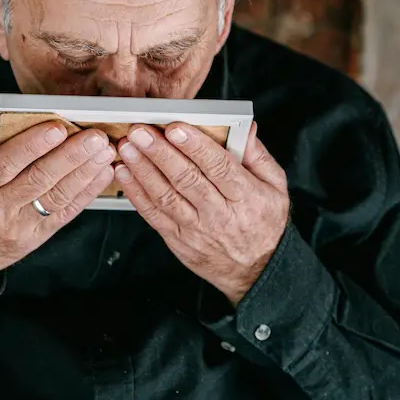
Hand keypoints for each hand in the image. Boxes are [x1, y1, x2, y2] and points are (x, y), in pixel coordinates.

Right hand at [0, 115, 114, 284]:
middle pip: (38, 179)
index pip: (4, 164)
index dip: (32, 145)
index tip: (57, 127)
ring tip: (105, 151)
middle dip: (70, 156)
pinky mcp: (37, 236)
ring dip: (85, 172)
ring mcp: (20, 226)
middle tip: (94, 137)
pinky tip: (102, 174)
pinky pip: (65, 213)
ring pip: (57, 196)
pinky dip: (87, 193)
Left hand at [115, 122, 288, 304]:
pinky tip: (124, 173)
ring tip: (128, 148)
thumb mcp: (275, 187)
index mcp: (245, 196)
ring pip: (165, 196)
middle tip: (140, 132)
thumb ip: (258, 155)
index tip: (176, 128)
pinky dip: (136, 193)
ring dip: (142, 170)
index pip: (219, 167)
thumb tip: (246, 128)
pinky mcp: (177, 239)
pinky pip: (153, 215)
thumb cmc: (263, 222)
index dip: (195, 146)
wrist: (255, 271)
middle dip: (160, 153)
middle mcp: (219, 214)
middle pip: (186, 179)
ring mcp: (195, 229)